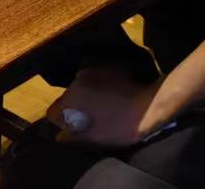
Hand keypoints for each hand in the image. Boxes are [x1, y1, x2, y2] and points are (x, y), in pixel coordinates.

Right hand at [46, 66, 171, 147]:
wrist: (150, 106)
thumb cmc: (121, 126)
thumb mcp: (96, 138)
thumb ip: (73, 138)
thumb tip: (59, 137)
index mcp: (73, 96)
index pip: (53, 111)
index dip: (60, 123)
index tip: (72, 130)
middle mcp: (79, 79)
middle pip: (67, 98)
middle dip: (73, 109)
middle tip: (87, 122)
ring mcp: (93, 70)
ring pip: (80, 87)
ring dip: (85, 98)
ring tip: (100, 110)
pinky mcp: (107, 68)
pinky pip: (94, 80)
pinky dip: (96, 88)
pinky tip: (110, 98)